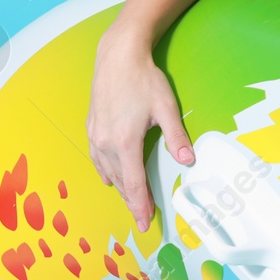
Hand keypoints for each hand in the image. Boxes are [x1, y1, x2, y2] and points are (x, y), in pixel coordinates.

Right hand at [86, 23, 193, 231]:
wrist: (117, 56)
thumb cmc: (144, 80)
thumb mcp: (166, 107)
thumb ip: (176, 136)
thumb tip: (188, 161)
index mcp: (125, 142)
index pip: (134, 184)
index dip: (140, 206)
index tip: (145, 223)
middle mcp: (106, 144)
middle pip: (120, 182)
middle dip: (132, 202)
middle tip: (142, 219)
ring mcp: (95, 136)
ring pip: (107, 171)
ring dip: (120, 188)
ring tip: (130, 201)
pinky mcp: (91, 127)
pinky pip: (96, 159)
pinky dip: (106, 171)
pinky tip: (109, 176)